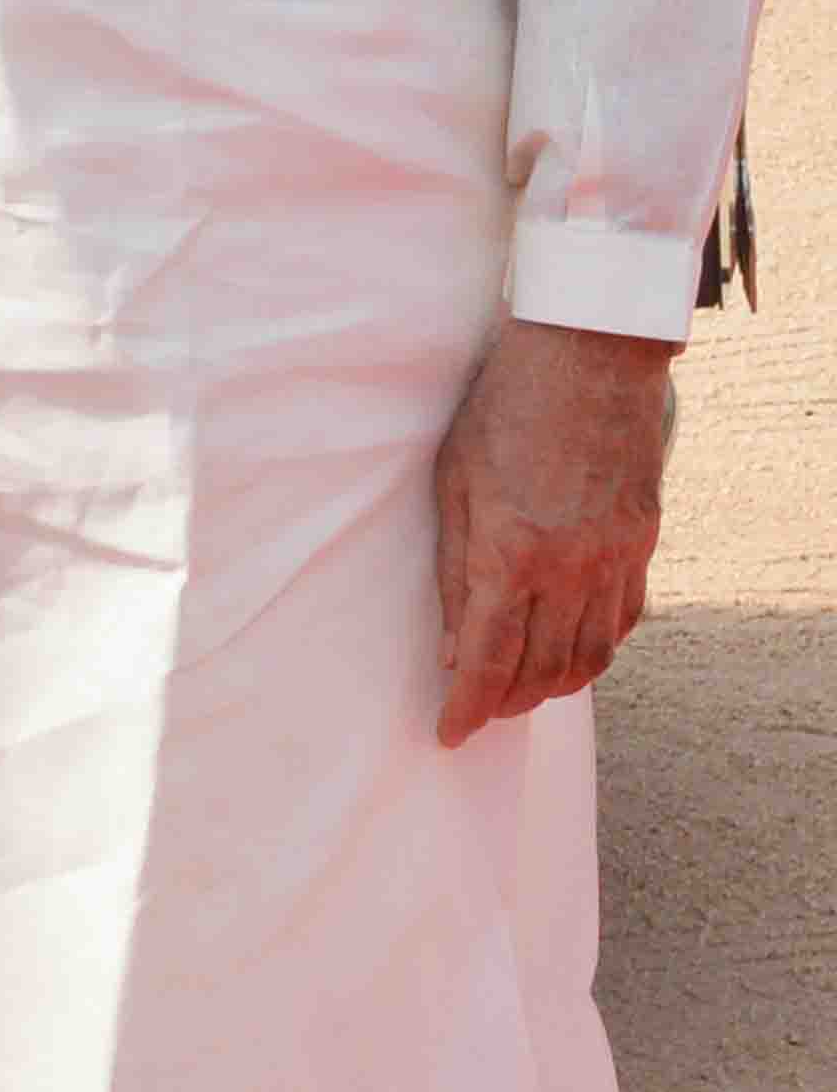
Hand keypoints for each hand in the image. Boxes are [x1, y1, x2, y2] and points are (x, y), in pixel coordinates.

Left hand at [433, 319, 674, 746]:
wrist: (586, 359)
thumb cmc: (501, 410)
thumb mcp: (452, 484)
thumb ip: (453, 571)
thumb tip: (451, 647)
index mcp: (510, 553)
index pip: (487, 660)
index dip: (467, 707)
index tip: (450, 733)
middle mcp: (569, 568)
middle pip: (542, 670)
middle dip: (507, 702)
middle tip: (480, 709)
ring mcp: (614, 558)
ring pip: (591, 656)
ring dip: (554, 684)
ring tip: (521, 690)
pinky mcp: (642, 542)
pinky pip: (624, 619)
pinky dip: (597, 648)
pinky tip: (574, 650)